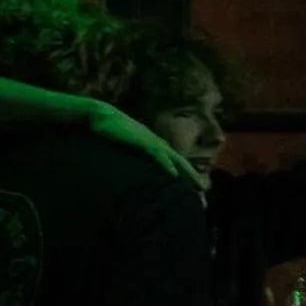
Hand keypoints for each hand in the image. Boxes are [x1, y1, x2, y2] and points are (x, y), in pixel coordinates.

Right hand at [88, 102, 207, 191]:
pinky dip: (168, 166)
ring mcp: (152, 141)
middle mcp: (157, 143)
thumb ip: (135, 154)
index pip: (175, 160)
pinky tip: (174, 175)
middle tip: (204, 189)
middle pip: (181, 161)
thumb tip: (137, 168)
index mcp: (155, 144)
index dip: (185, 173)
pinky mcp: (143, 142)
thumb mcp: (128, 146)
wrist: (102, 116)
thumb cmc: (112, 131)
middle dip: (193, 175)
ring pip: (176, 160)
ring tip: (198, 186)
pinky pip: (159, 156)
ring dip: (188, 173)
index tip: (193, 186)